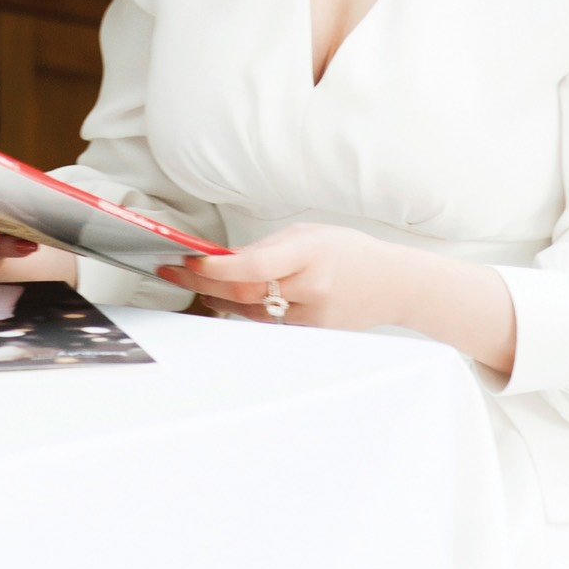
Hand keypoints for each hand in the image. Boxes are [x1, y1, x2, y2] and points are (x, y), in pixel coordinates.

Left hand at [156, 223, 411, 329]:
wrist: (394, 284)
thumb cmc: (349, 252)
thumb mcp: (309, 234)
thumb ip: (269, 247)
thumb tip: (225, 259)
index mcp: (310, 252)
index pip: (254, 265)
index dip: (217, 268)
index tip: (188, 262)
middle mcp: (312, 286)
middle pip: (246, 294)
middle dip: (204, 284)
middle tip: (174, 272)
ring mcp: (313, 315)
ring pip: (252, 312)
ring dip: (220, 299)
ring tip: (200, 286)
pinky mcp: (313, 333)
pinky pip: (270, 323)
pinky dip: (249, 311)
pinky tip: (235, 300)